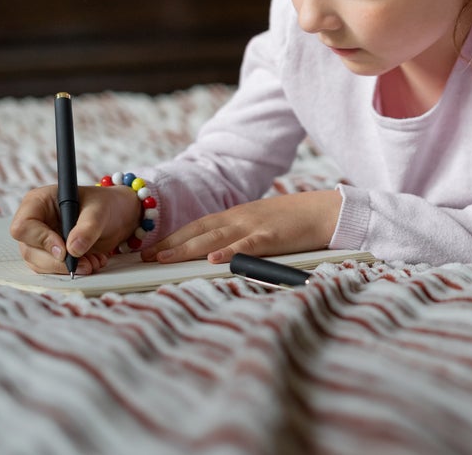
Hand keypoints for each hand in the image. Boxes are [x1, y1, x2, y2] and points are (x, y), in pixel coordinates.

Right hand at [10, 184, 141, 274]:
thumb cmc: (105, 204)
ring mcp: (40, 240)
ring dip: (67, 269)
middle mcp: (34, 222)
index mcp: (38, 202)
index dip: (41, 241)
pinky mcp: (50, 254)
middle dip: (58, 262)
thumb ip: (87, 228)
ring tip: (94, 262)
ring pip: (39, 264)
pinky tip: (93, 262)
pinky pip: (52, 269)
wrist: (117, 215)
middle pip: (29, 250)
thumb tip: (73, 250)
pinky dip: (73, 270)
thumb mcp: (100, 210)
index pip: (23, 227)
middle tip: (86, 264)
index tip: (65, 250)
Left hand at [141, 189, 341, 263]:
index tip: (152, 248)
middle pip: (199, 231)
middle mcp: (240, 218)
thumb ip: (242, 235)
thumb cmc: (297, 221)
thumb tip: (220, 251)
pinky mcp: (272, 237)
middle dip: (170, 244)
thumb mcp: (263, 224)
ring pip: (214, 238)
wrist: (325, 211)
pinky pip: (246, 246)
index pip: (198, 226)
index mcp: (237, 216)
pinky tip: (213, 260)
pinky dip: (229, 252)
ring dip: (187, 249)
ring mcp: (254, 226)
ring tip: (164, 258)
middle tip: (145, 256)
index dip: (174, 236)